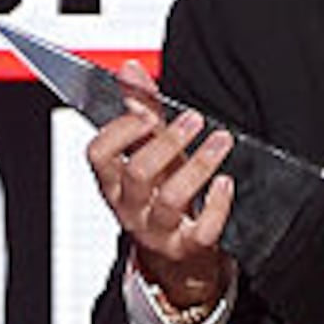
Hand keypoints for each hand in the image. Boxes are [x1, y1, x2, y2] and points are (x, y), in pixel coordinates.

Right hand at [85, 101, 237, 311]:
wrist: (179, 254)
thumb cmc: (162, 196)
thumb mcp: (149, 152)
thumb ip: (140, 110)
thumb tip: (130, 69)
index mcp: (113, 182)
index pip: (98, 155)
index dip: (120, 132)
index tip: (145, 113)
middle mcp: (130, 208)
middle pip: (139, 173)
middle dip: (168, 142)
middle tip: (194, 120)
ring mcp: (157, 231)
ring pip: (172, 199)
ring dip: (199, 166)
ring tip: (221, 141)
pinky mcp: (187, 248)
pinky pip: (202, 230)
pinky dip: (217, 205)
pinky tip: (225, 183)